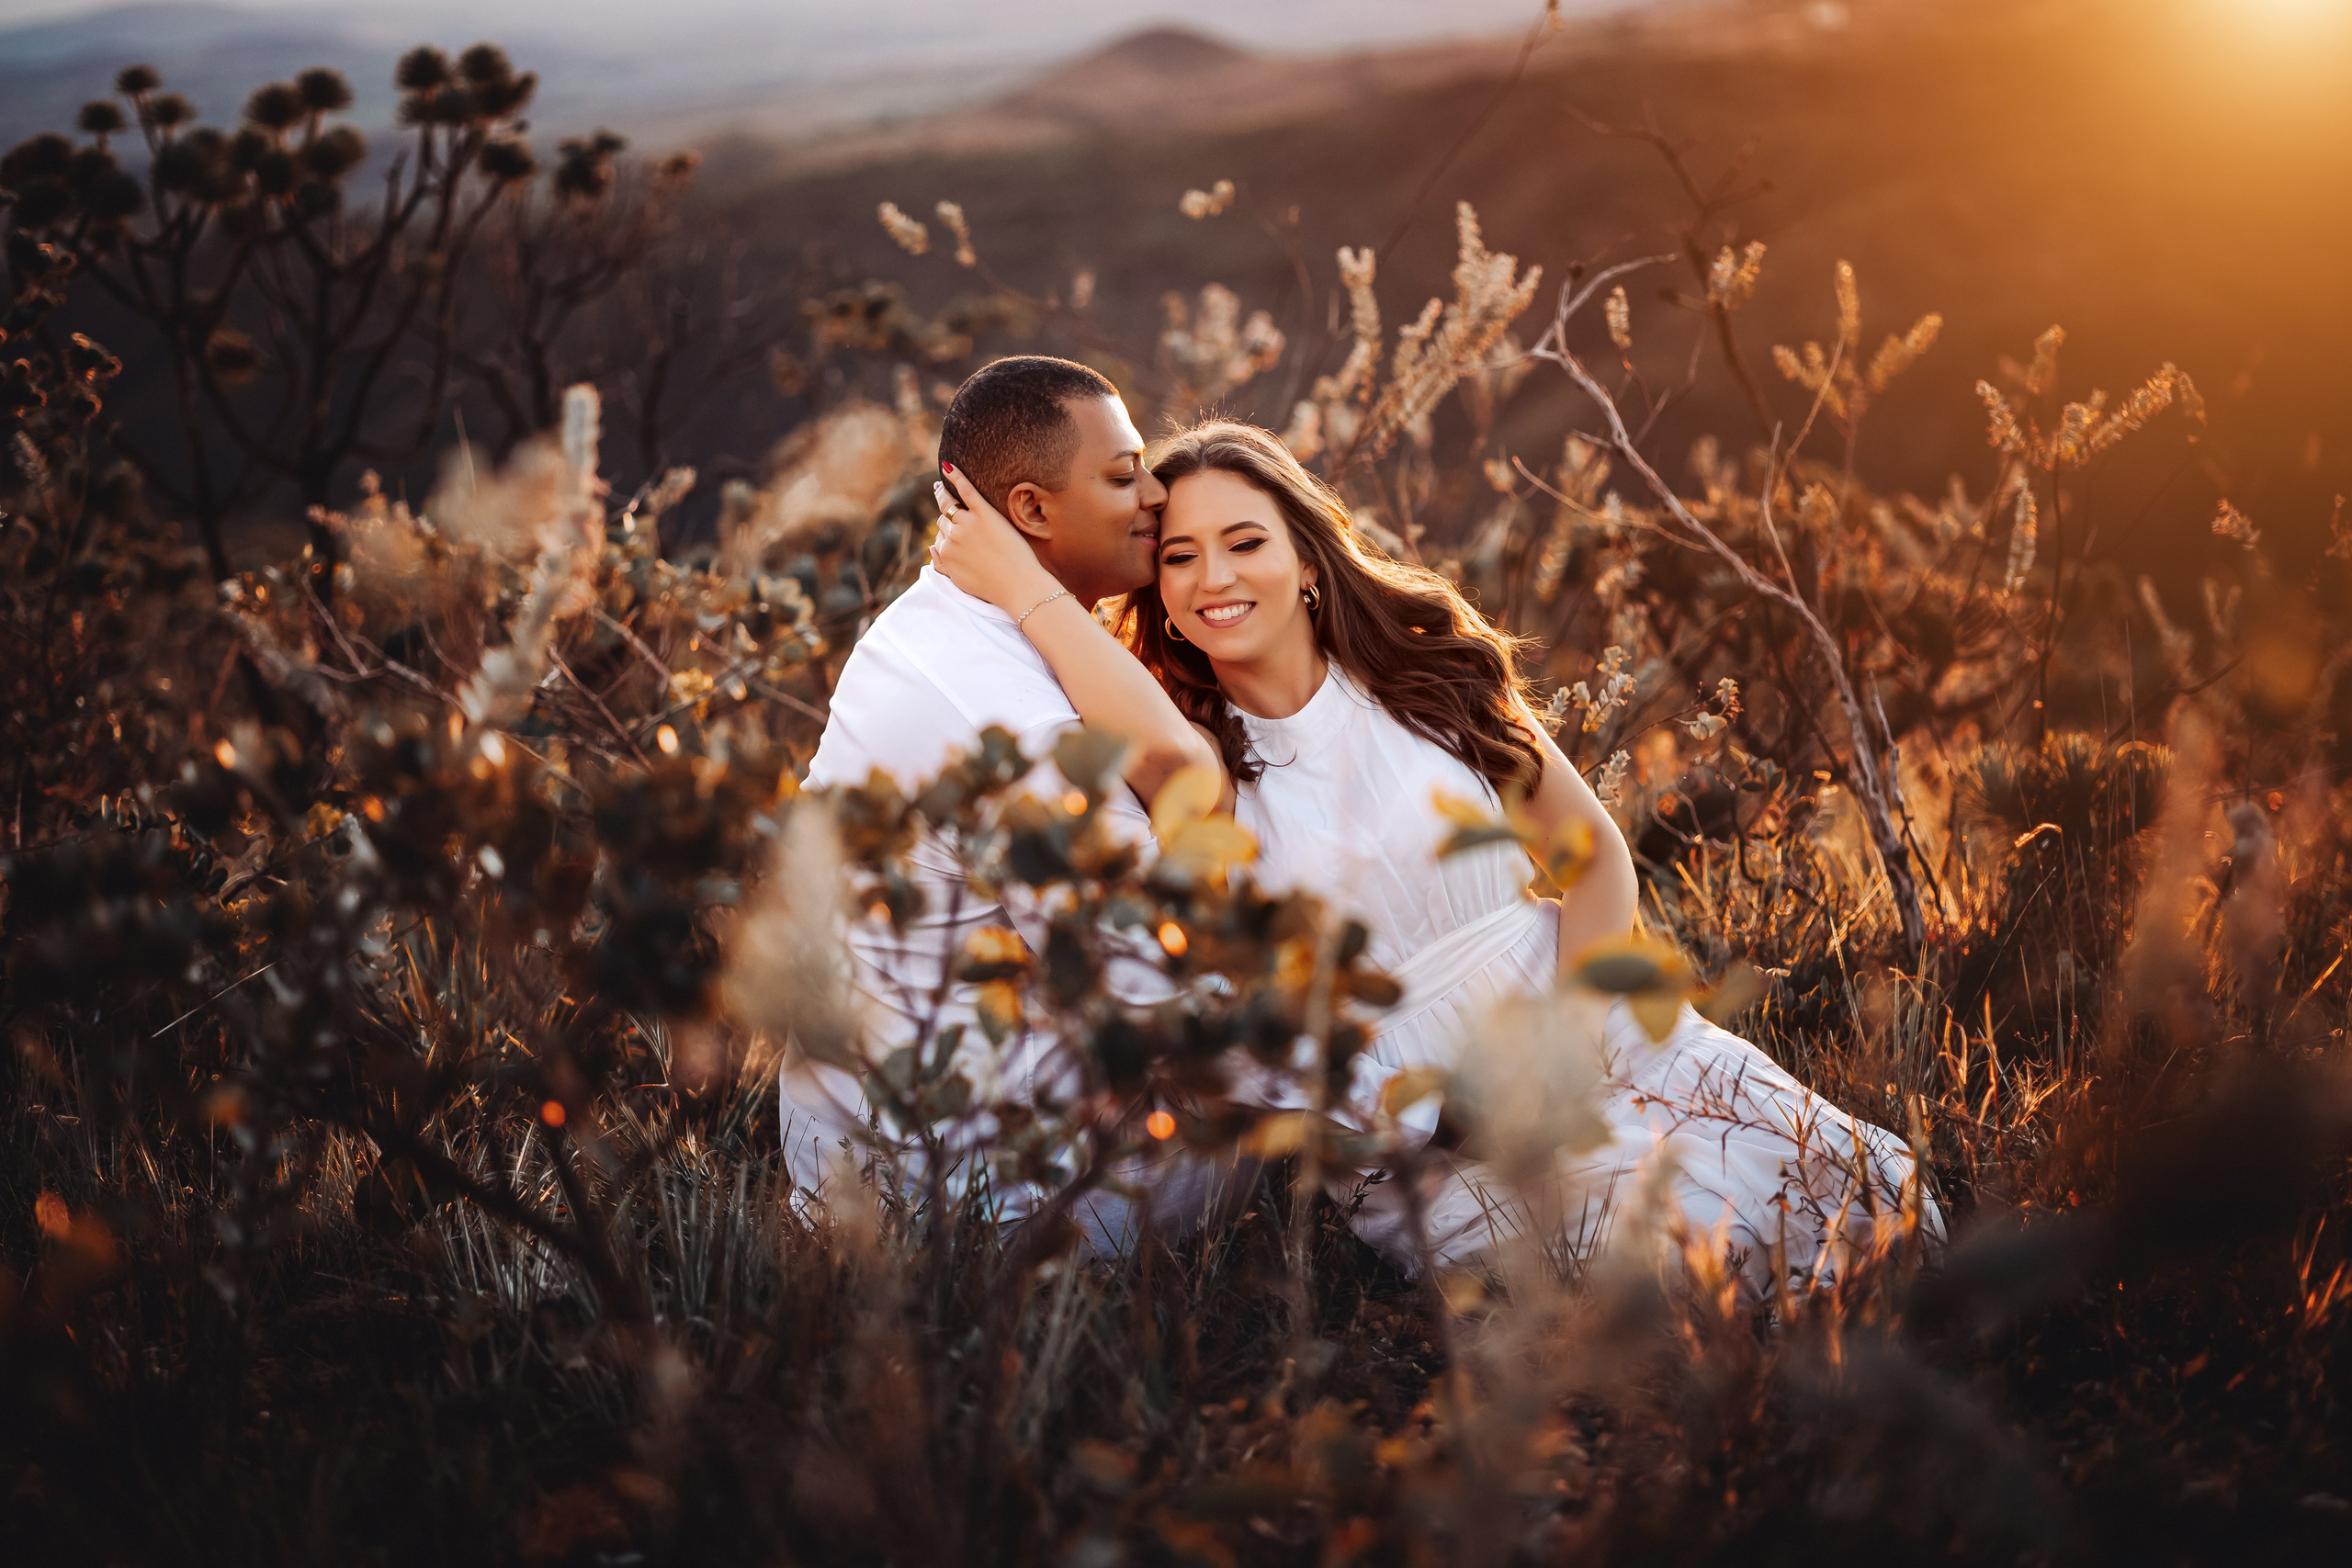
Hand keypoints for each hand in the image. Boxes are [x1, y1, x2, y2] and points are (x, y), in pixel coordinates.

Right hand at [929, 464, 1061, 613]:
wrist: (1019, 586)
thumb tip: (931, 548)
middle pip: (943, 520)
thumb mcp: (959, 580)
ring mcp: (967, 523)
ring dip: (944, 497)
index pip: (939, 537)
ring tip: (941, 487)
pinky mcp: (984, 514)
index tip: (954, 533)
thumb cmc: (993, 587)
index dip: (947, 535)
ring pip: (950, 506)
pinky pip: (966, 490)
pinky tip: (949, 467)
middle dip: (947, 518)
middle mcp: (952, 536)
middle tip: (950, 511)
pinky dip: (956, 477)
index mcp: (945, 552)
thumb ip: (943, 565)